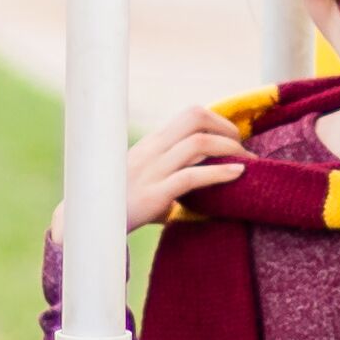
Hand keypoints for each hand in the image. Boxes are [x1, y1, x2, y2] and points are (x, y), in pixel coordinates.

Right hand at [122, 102, 250, 227]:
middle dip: (226, 128)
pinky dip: (220, 173)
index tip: (234, 140)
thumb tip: (206, 187)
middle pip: (195, 117)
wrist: (91, 225)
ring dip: (230, 149)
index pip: (190, 114)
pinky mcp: (153, 195)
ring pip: (198, 144)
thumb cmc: (121, 206)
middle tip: (243, 148)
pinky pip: (191, 177)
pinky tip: (238, 175)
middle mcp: (152, 150)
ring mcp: (151, 171)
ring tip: (248, 163)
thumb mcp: (145, 180)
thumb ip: (170, 175)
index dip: (218, 121)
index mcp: (151, 144)